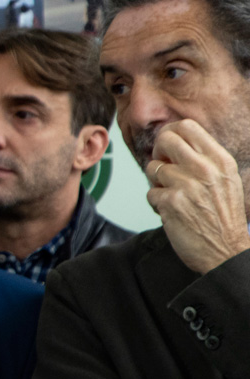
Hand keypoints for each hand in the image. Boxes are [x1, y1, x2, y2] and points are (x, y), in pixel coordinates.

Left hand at [147, 120, 249, 274]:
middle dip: (158, 152)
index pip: (187, 126)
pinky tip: (173, 212)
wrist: (227, 252)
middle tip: (163, 166)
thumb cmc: (224, 217)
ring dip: (158, 183)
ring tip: (174, 196)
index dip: (170, 133)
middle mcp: (205, 169)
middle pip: (165, 139)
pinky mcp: (171, 202)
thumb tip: (173, 140)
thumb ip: (205, 159)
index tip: (167, 146)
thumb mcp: (226, 180)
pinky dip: (157, 203)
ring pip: (153, 168)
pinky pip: (150, 193)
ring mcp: (187, 185)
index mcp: (221, 161)